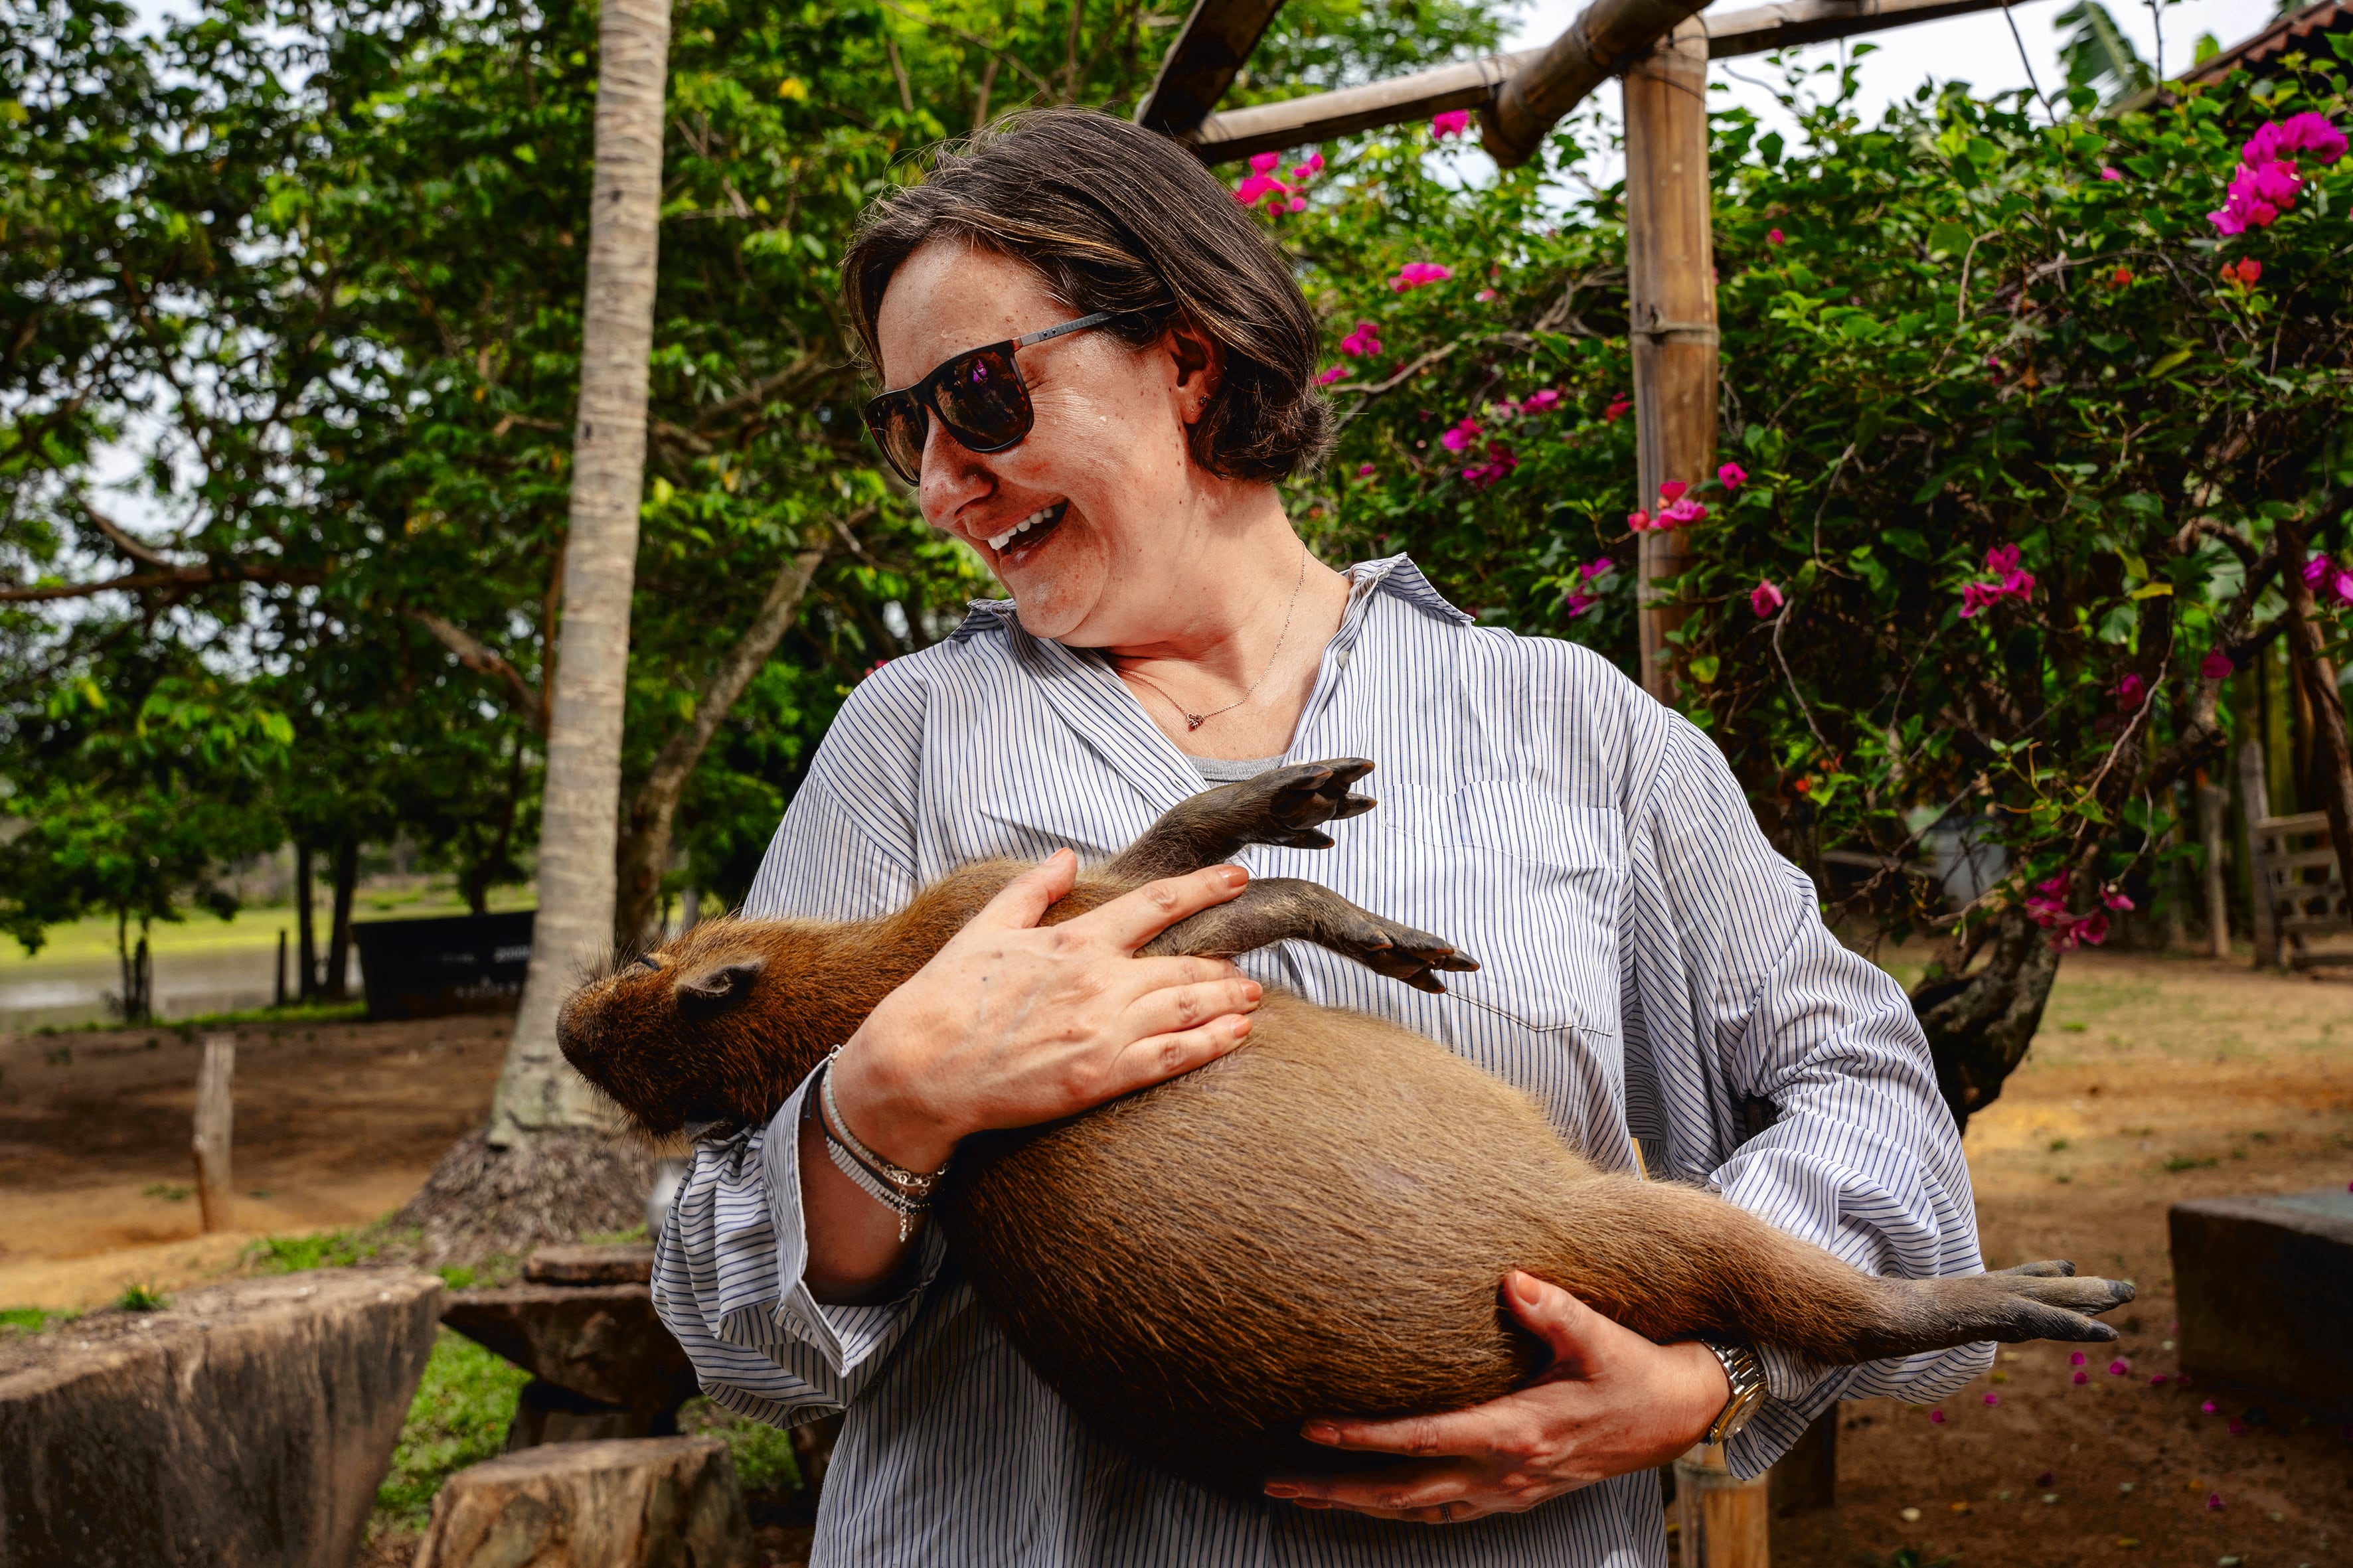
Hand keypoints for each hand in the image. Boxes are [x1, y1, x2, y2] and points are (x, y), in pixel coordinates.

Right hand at [829, 849, 1263, 1171]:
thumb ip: (1032, 890)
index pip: (1156, 905)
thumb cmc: (944, 997)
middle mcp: (1098, 983)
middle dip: (1223, 960)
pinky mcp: (1099, 1076)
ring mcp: (1103, 1032)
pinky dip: (1210, 1044)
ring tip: (1252, 994)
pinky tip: (1236, 1035)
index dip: (1203, 889)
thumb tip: (1067, 856)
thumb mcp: (985, 929)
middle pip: (1182, 965)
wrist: (919, 1069)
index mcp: (1074, 942)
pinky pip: (1171, 1058)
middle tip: (1250, 959)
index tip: (1238, 878)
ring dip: (1226, 999)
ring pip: (1185, 1009)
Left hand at [1265, 1272, 1731, 1524]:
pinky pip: (1442, 1513)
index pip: (1422, 1438)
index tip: (1311, 1430)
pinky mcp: (1513, 1496)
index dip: (1364, 1437)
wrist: (1676, 1416)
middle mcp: (1504, 1473)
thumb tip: (1513, 1280)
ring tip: (1301, 1494)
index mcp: (1516, 1433)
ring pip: (1416, 1508)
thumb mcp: (1600, 1337)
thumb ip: (1555, 1309)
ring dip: (1357, 1505)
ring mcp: (1507, 1493)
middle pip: (1402, 1490)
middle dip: (1336, 1488)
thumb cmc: (1632, 1371)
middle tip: (1276, 1480)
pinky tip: (1370, 1503)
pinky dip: (1398, 1510)